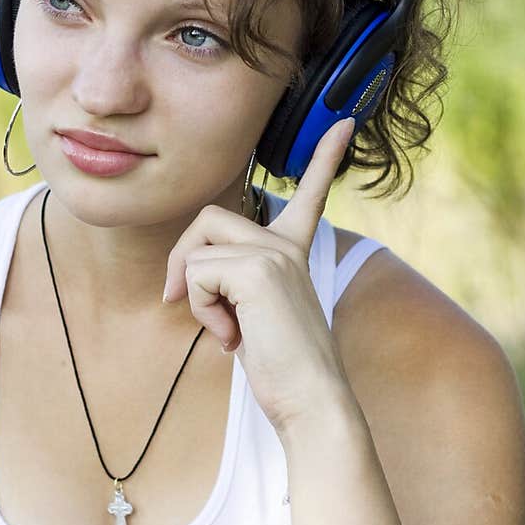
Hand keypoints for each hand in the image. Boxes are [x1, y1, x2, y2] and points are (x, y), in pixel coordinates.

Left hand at [162, 117, 356, 436]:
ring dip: (196, 297)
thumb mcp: (250, 317)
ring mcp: (275, 253)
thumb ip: (227, 284)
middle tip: (183, 302)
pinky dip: (201, 309)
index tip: (344, 124)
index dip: (324, 159)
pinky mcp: (258, 269)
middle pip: (208, 217)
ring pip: (197, 251)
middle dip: (182, 259)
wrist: (311, 400)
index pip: (309, 195)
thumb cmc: (282, 369)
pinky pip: (197, 273)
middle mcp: (287, 245)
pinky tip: (234, 337)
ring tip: (228, 330)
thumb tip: (179, 280)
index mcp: (293, 251)